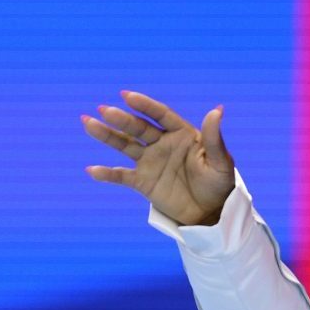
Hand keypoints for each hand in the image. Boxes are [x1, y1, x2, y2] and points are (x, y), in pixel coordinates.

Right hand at [81, 91, 234, 225]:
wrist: (211, 212)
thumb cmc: (219, 184)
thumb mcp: (221, 162)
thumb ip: (214, 138)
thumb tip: (218, 110)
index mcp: (181, 134)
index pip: (161, 115)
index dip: (145, 106)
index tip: (127, 96)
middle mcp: (162, 144)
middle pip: (139, 128)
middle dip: (122, 119)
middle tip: (104, 110)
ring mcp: (150, 161)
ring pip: (125, 145)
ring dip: (107, 135)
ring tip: (88, 122)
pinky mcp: (143, 181)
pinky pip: (122, 176)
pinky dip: (107, 174)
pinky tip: (92, 170)